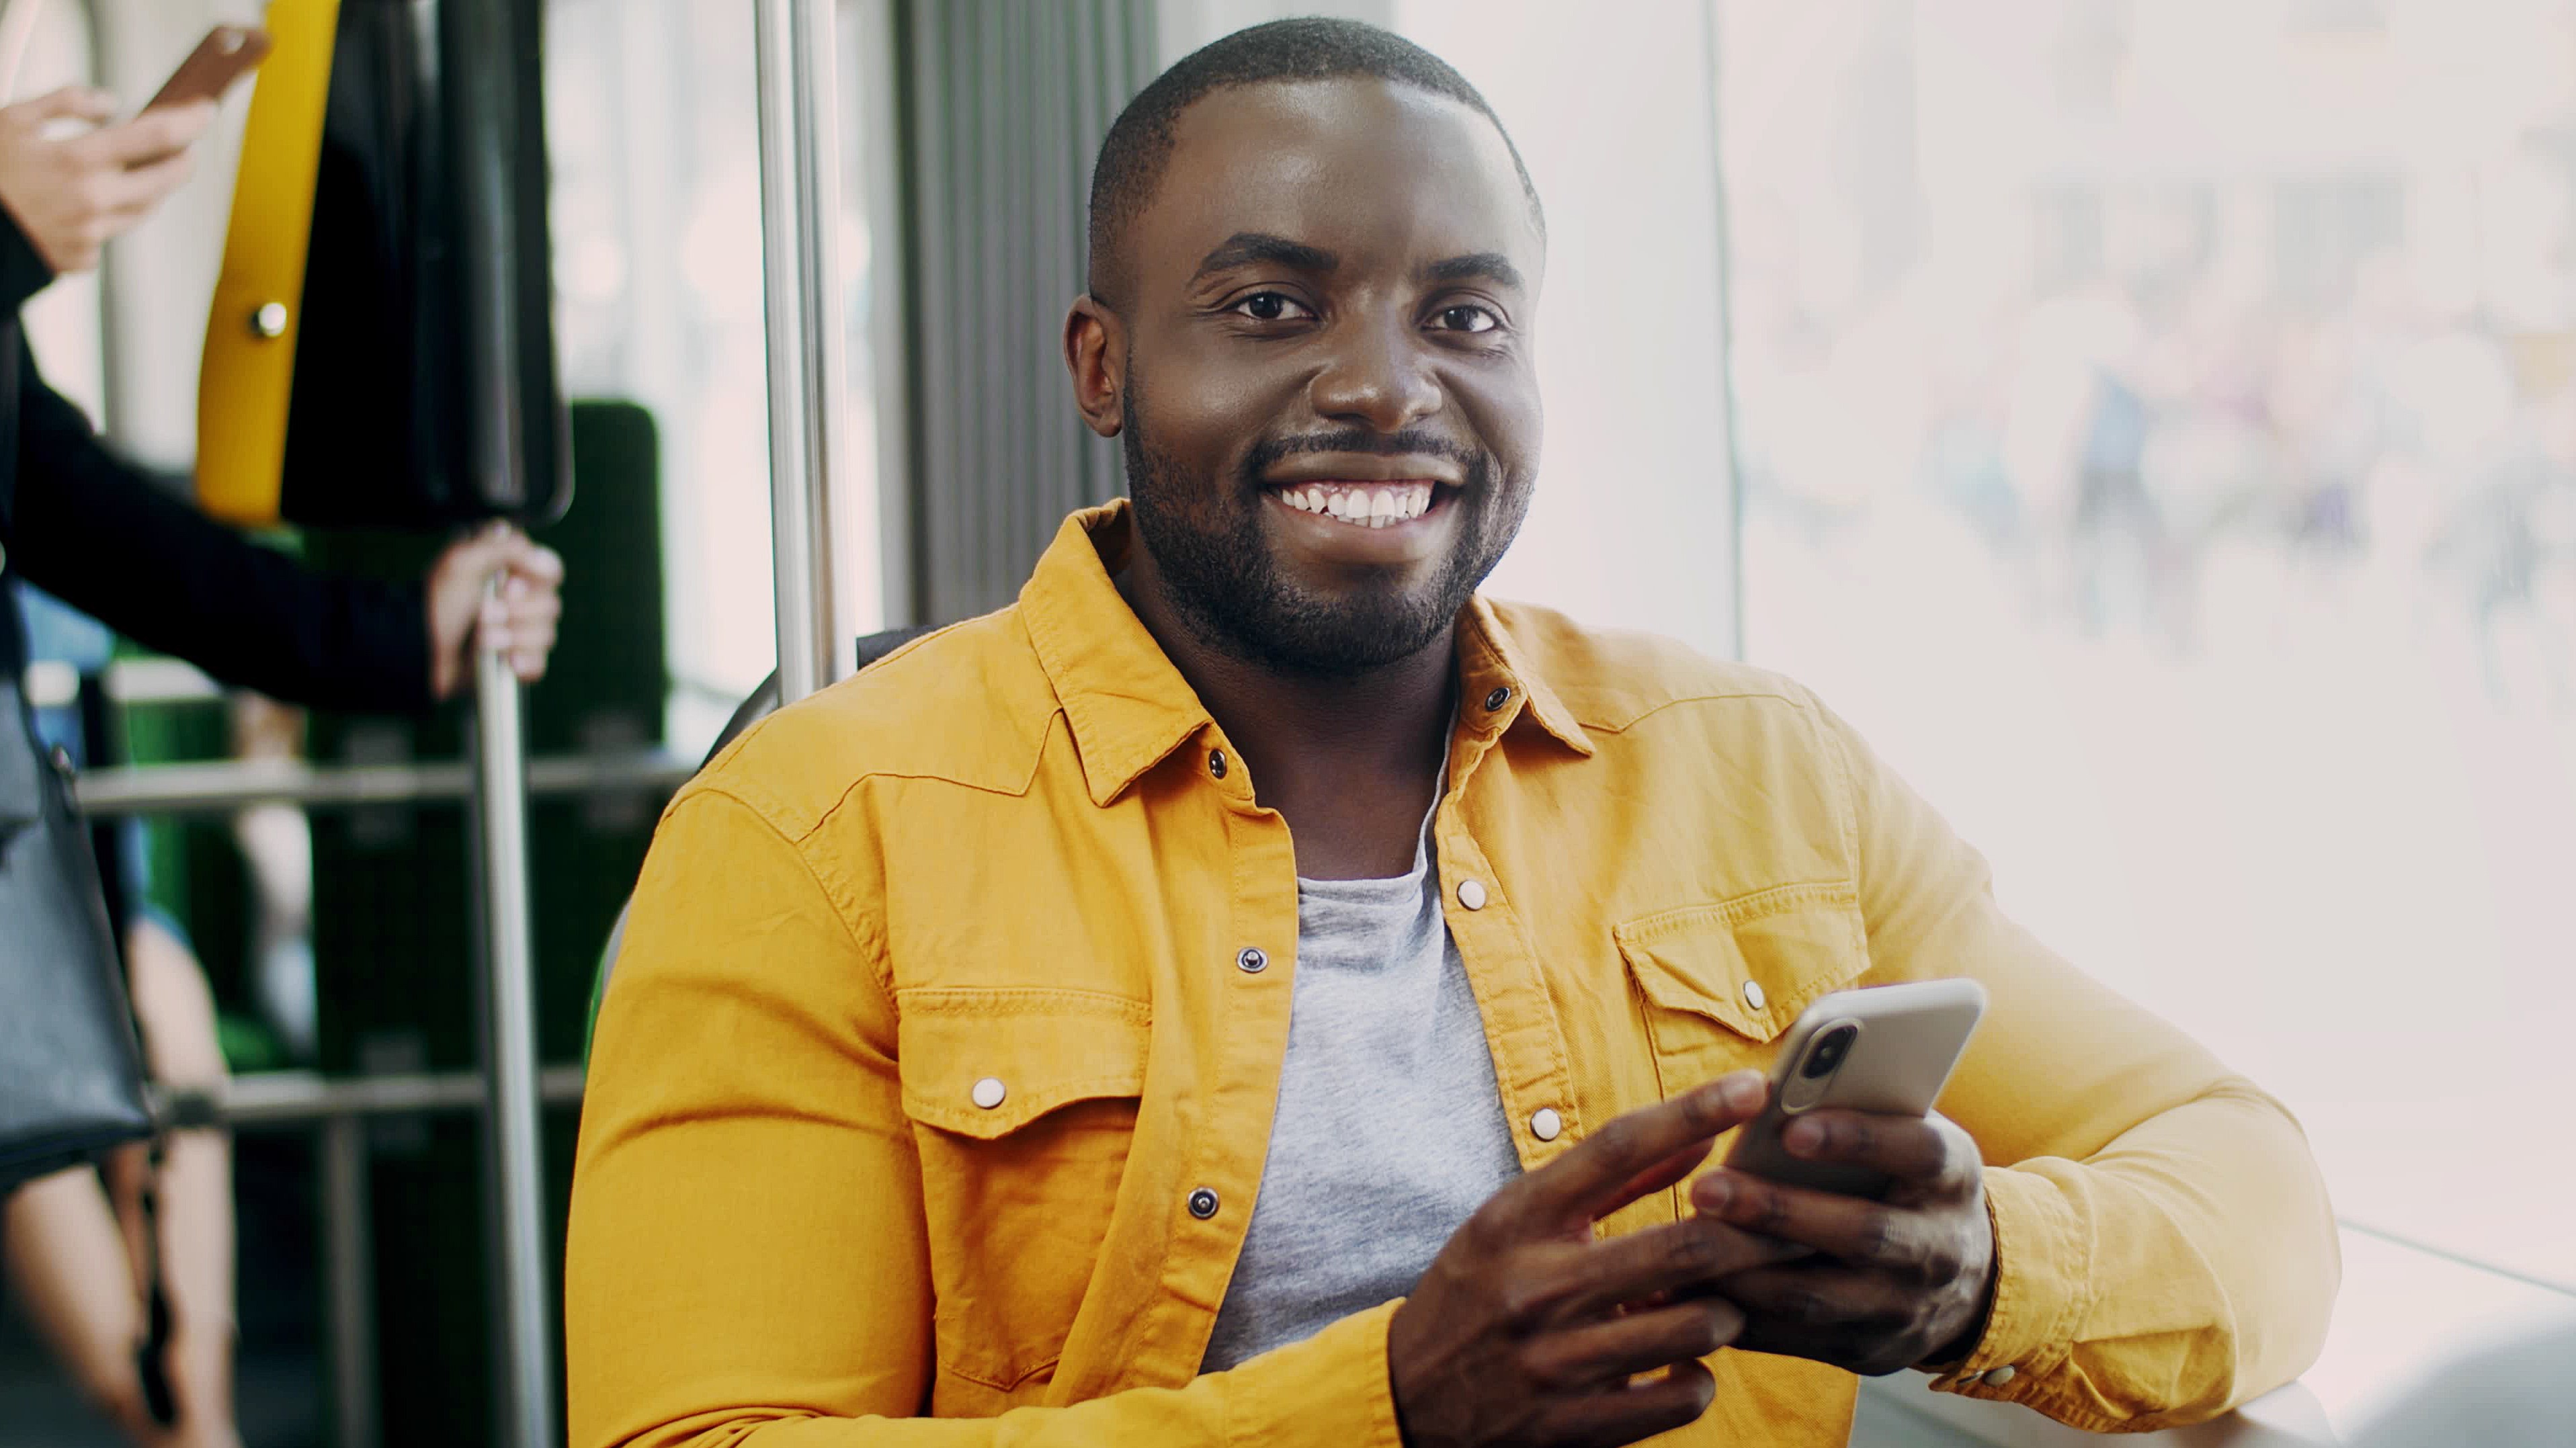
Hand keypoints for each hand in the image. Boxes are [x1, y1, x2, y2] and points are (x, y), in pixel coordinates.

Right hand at [0, 88, 213, 273]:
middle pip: (165, 181)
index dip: (189, 121)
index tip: (205, 110)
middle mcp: (90, 201)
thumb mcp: (13, 119)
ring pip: (143, 210)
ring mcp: (88, 235)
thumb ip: (65, 103)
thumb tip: (112, 104)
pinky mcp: (80, 258)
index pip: (156, 137)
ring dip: (151, 189)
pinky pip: (109, 234)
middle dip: (182, 160)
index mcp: (76, 160)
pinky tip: (89, 203)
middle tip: (186, 147)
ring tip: (142, 169)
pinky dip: (107, 216)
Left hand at [427, 523, 565, 697]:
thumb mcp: (463, 561)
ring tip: (482, 640)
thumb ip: (505, 547)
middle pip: (550, 605)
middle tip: (483, 615)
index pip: (550, 571)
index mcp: (509, 573)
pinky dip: (523, 663)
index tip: (507, 588)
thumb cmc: (437, 604)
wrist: (419, 649)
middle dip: (517, 613)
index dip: (535, 581)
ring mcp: (518, 633)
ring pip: (546, 636)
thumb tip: (540, 556)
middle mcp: (519, 601)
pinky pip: (539, 663)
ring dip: (513, 638)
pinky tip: (505, 661)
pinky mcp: (515, 661)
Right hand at [1387, 1071, 1804, 1447]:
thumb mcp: (1520, 1220)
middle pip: (1681, 1245)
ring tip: (1718, 1302)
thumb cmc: (1478, 1291)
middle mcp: (1536, 1287)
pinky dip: (1698, 1376)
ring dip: (1725, 1311)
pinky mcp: (1576, 1426)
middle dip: (1753, 1232)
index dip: (1691, 1110)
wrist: (1408, 1397)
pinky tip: (1681, 1363)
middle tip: (1789, 1223)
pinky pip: (1682, 1397)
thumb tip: (1702, 1136)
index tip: (1751, 1085)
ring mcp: (1557, 1363)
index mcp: (1518, 1221)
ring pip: (1697, 1326)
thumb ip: (1612, 1179)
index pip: (1616, 1148)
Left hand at [1690, 1105, 1995, 1375]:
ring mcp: (1903, 1307)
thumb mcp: (1907, 1137)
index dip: (1858, 1139)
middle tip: (1706, 1188)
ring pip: (1817, 1297)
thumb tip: (1765, 1089)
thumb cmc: (1908, 1180)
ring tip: (1688, 1237)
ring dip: (1745, 1269)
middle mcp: (1937, 1248)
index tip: (1792, 1128)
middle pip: (1861, 1233)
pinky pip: (1793, 1339)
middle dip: (1778, 1212)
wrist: (1966, 1282)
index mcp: (1951, 1178)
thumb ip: (1857, 1113)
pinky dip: (1738, 1312)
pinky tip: (1689, 1286)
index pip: (1917, 1152)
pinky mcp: (1866, 1349)